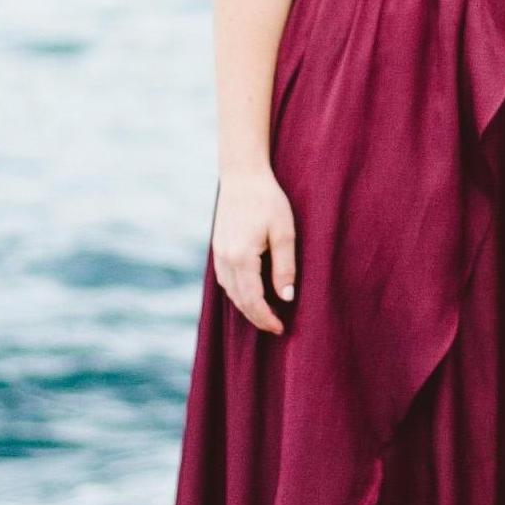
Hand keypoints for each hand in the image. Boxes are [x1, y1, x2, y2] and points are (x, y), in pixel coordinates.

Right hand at [210, 166, 297, 333]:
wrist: (243, 175)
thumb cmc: (268, 200)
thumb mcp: (284, 232)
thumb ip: (285, 267)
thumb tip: (287, 298)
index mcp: (242, 257)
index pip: (253, 299)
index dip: (266, 318)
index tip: (281, 329)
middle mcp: (225, 259)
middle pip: (239, 300)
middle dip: (256, 317)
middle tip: (275, 327)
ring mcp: (218, 253)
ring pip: (229, 291)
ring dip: (246, 306)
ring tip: (265, 314)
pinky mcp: (218, 247)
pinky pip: (225, 279)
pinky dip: (237, 292)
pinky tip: (250, 293)